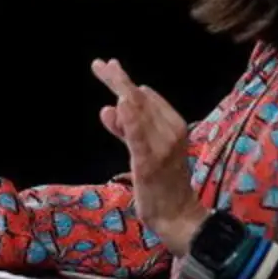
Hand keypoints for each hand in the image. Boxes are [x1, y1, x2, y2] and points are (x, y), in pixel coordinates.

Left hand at [91, 58, 207, 256]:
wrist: (178, 215)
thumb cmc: (161, 183)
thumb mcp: (142, 150)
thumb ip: (126, 129)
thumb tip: (107, 108)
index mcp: (174, 124)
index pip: (146, 96)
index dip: (125, 82)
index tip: (107, 67)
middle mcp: (171, 130)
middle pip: (140, 99)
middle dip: (119, 79)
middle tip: (99, 63)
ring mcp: (161, 146)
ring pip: (139, 111)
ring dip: (122, 89)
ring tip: (105, 70)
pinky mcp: (149, 163)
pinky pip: (138, 137)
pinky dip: (130, 120)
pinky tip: (119, 105)